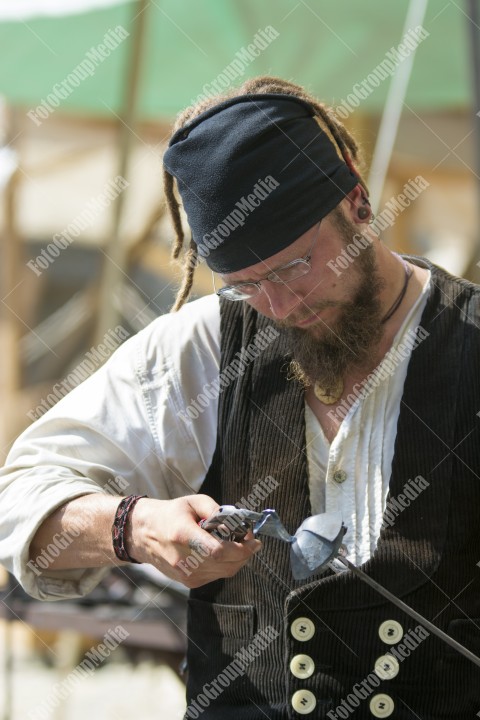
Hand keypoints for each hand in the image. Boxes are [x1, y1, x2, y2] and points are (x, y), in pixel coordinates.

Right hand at [125, 494, 261, 587]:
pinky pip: (217, 575)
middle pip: (226, 564)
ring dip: (238, 559)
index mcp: (183, 535)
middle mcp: (183, 559)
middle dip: (245, 553)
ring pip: (225, 572)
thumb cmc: (170, 514)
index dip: (241, 548)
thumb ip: (216, 510)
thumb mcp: (192, 502)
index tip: (253, 538)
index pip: (218, 551)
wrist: (143, 535)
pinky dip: (227, 565)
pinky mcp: (188, 581)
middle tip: (252, 541)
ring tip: (240, 544)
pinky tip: (226, 552)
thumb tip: (237, 525)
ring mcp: (185, 574)